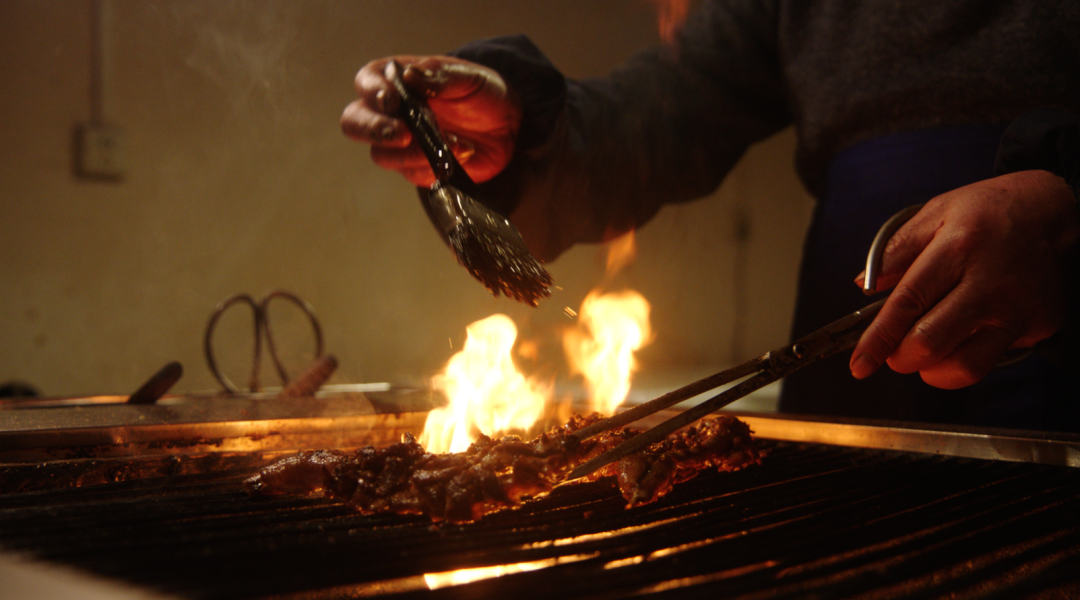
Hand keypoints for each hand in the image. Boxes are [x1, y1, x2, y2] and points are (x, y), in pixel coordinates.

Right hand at [341, 55, 521, 186]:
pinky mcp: (417, 168)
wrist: (508, 127)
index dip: (372, 92)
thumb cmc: (481, 93)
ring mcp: (400, 144)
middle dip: (372, 129)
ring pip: (382, 155)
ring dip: (414, 152)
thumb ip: (438, 75)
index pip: (366, 82)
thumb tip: (409, 76)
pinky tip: (462, 151)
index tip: (392, 100)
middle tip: (402, 134)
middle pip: (354, 123)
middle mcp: (390, 113)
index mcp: (395, 80)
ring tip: (451, 141)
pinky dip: (436, 166)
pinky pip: (412, 174)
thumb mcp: (467, 77)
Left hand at [850, 170, 1079, 388]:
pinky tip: (956, 342)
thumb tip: (862, 285)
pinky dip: (963, 362)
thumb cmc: (989, 213)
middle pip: (931, 342)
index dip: (878, 339)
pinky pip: (990, 360)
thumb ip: (896, 250)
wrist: (1058, 212)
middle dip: (900, 358)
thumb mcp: (937, 212)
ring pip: (964, 366)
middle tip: (893, 352)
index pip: (907, 303)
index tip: (860, 364)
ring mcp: (1016, 309)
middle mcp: (989, 284)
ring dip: (931, 370)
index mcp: (958, 248)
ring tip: (923, 351)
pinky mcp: (1036, 326)